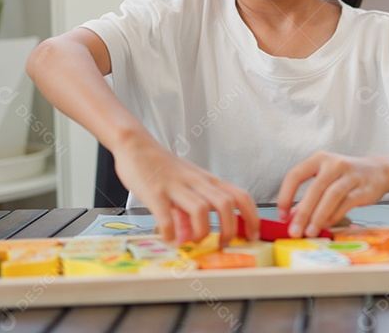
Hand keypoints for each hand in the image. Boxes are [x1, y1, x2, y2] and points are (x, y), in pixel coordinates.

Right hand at [111, 133, 258, 245]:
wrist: (135, 144)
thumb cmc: (162, 166)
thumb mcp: (185, 185)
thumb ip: (191, 209)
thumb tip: (191, 237)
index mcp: (207, 180)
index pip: (241, 196)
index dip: (252, 217)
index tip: (253, 235)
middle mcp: (196, 182)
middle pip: (226, 204)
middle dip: (230, 229)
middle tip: (223, 244)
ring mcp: (175, 186)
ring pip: (201, 209)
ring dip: (202, 232)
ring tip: (195, 242)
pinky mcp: (155, 192)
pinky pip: (167, 217)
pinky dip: (171, 234)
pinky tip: (169, 239)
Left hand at [276, 151, 388, 237]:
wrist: (378, 171)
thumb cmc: (346, 177)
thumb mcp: (325, 179)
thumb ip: (309, 196)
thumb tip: (292, 218)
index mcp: (319, 159)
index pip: (295, 175)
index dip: (285, 196)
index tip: (282, 215)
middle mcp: (334, 163)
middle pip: (314, 188)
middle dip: (303, 212)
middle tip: (295, 230)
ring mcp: (350, 175)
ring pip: (331, 196)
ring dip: (318, 217)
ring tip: (310, 232)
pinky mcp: (362, 188)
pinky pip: (346, 203)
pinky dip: (334, 216)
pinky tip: (326, 226)